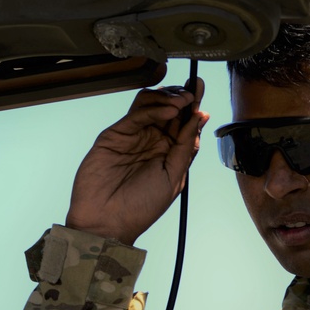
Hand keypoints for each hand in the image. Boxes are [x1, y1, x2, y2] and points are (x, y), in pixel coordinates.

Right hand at [65, 80, 209, 244]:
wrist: (108, 222)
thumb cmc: (142, 206)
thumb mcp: (174, 176)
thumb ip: (186, 146)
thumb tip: (201, 116)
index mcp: (170, 150)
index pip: (184, 120)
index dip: (193, 103)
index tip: (200, 87)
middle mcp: (153, 139)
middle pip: (168, 107)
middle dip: (182, 95)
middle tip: (192, 90)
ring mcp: (134, 135)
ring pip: (150, 103)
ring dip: (168, 97)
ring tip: (181, 101)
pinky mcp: (115, 134)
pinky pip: (136, 114)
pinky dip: (153, 107)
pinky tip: (168, 110)